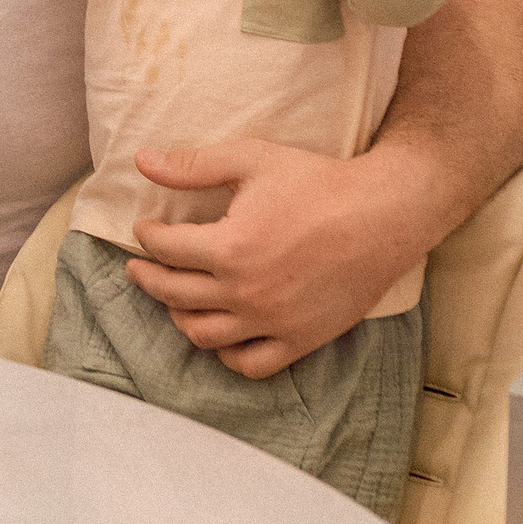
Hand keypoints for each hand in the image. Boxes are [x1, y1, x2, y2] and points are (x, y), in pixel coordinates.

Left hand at [125, 138, 429, 377]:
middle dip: (148, 278)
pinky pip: (250, 364)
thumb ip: (192, 165)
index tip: (143, 230)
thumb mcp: (250, 159)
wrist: (383, 215)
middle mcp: (246, 292)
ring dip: (178, 316)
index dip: (147, 238)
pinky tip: (219, 334)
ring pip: (203, 335)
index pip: (166, 250)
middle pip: (174, 295)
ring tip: (172, 299)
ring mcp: (273, 322)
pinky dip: (226, 354)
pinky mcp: (300, 339)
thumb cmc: (317, 182)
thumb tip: (141, 160)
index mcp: (229, 248)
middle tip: (139, 267)